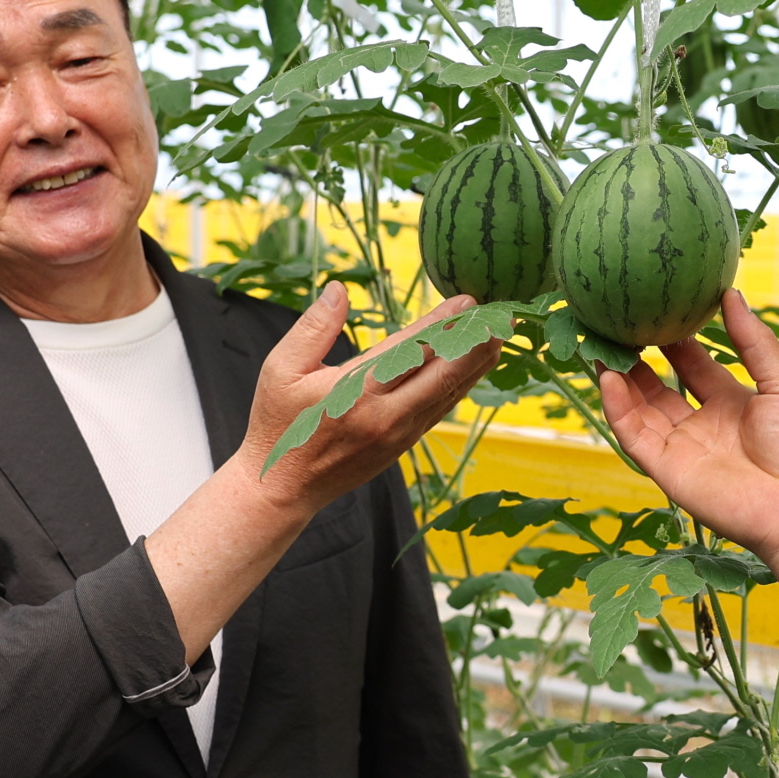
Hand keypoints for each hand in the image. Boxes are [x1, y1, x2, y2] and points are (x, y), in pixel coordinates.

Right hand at [241, 285, 499, 519]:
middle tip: (501, 316)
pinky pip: (438, 412)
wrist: (281, 488)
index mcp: (355, 392)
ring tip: (500, 338)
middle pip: (442, 373)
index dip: (441, 324)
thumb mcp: (281, 369)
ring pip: (447, 395)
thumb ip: (314, 328)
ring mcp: (397, 434)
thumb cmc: (277, 424)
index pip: (409, 350)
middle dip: (474, 343)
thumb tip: (339, 289)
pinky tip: (473, 372)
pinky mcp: (401, 447)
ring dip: (475, 366)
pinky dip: (458, 389)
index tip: (466, 300)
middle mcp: (384, 415)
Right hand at [597, 293, 778, 561]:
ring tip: (601, 344)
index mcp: (731, 402)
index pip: (693, 365)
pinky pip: (633, 435)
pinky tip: (607, 378)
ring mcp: (681, 447)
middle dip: (637, 356)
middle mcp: (702, 424)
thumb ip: (754, 340)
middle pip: (658, 386)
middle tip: (618, 324)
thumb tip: (731, 294)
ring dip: (618, 378)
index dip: (673, 339)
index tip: (656, 308)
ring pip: (638, 408)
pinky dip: (617, 408)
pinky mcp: (666, 469)